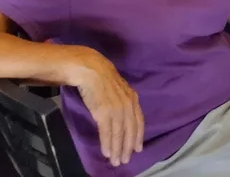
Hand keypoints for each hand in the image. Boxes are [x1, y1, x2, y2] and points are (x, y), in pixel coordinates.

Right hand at [67, 47, 144, 167]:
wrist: (90, 69)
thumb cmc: (102, 78)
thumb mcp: (119, 89)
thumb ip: (123, 102)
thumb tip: (123, 116)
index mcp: (133, 98)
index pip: (139, 121)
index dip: (138, 136)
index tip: (137, 149)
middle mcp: (128, 105)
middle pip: (130, 130)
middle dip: (127, 147)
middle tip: (124, 160)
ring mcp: (116, 109)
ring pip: (119, 134)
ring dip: (117, 149)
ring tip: (115, 161)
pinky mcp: (104, 112)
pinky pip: (107, 132)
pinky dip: (107, 144)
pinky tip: (107, 152)